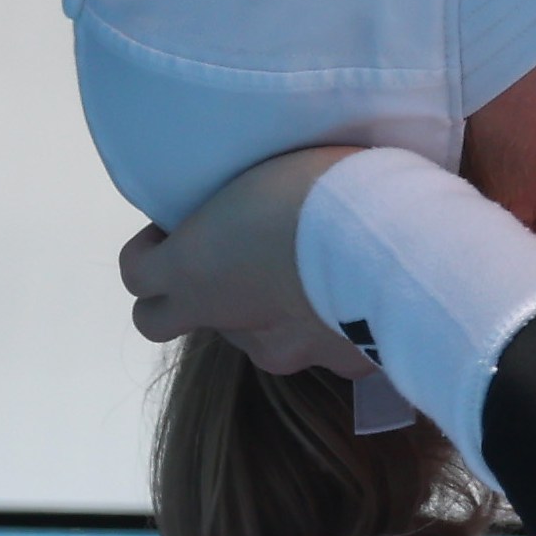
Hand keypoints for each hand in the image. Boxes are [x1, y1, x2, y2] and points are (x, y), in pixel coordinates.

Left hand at [119, 145, 374, 380]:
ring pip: (255, 338)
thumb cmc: (323, 187)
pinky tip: (364, 299)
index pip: (136, 275)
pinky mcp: (342, 362)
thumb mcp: (262, 173)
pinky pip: (327, 349)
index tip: (174, 227)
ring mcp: (285, 348)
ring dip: (270, 312)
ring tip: (315, 275)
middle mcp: (227, 320)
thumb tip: (249, 203)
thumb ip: (240, 202)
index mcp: (192, 269)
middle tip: (235, 260)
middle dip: (196, 294)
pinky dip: (335, 329)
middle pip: (171, 321)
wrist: (399, 241)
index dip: (148, 251)